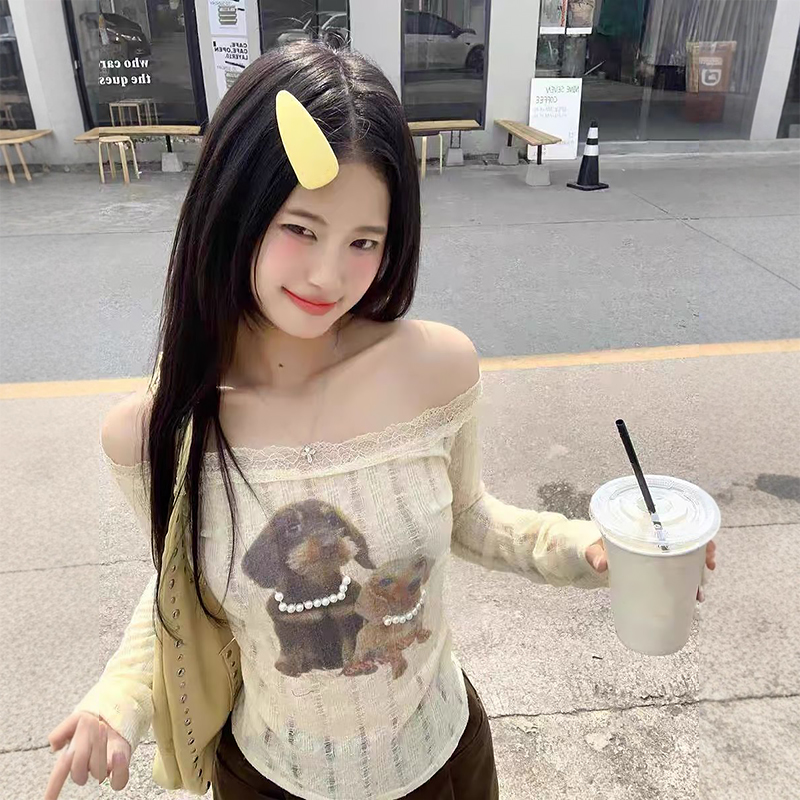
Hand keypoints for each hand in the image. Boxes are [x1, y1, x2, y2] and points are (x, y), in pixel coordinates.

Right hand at [45, 711, 130, 798]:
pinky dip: (119, 768)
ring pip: (98, 773)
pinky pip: (119, 781)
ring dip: (100, 751)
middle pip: (78, 773)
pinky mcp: (120, 767)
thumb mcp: (77, 719)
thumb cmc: (95, 722)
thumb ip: (62, 730)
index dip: (52, 789)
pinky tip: (117, 754)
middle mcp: (87, 765)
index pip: (58, 775)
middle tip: (90, 731)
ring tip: (103, 730)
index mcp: (73, 755)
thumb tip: (54, 745)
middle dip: (82, 754)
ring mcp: (104, 767)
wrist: (117, 716)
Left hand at [586, 538, 716, 601]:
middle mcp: (653, 540)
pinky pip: (675, 574)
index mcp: (642, 527)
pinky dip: (686, 584)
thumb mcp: (594, 548)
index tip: (707, 546)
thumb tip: (601, 564)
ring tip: (699, 591)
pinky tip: (693, 596)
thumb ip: (595, 554)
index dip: (696, 533)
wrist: (588, 555)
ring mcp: (655, 555)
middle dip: (703, 554)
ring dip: (697, 573)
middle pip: (687, 542)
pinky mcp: (653, 569)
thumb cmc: (593, 545)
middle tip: (709, 566)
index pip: (676, 524)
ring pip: (684, 560)